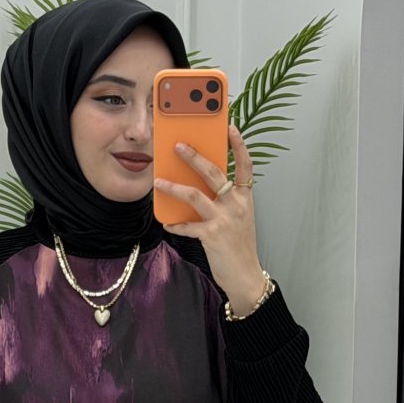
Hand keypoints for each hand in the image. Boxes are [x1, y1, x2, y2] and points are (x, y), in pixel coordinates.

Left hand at [154, 123, 263, 308]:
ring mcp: (223, 219)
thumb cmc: (239, 246)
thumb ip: (224, 201)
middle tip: (177, 145)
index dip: (238, 145)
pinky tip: (166, 223)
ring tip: (159, 181)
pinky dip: (175, 224)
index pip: (244, 165)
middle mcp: (235, 204)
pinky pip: (187, 226)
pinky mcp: (211, 235)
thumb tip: (200, 186)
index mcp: (244, 197)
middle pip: (213, 173)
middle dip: (194, 157)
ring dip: (174, 187)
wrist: (245, 276)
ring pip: (195, 195)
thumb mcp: (238, 218)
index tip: (229, 127)